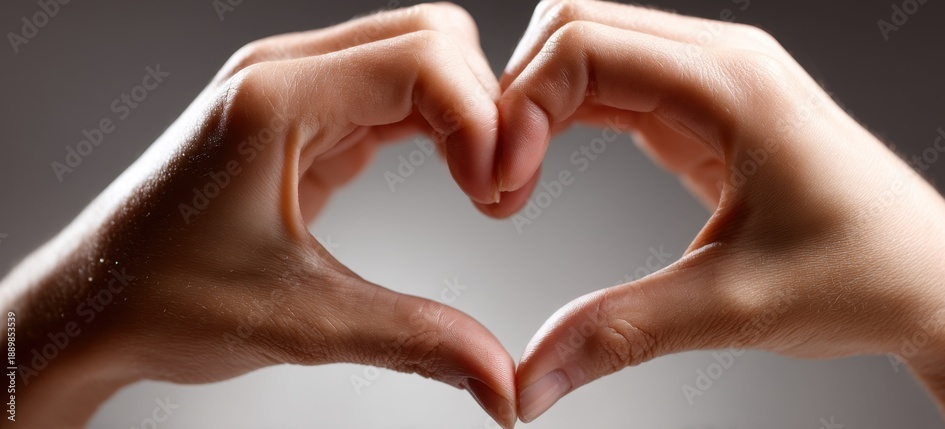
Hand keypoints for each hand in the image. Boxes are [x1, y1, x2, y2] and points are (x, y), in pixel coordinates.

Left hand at [0, 4, 515, 427]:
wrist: (92, 305)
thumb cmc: (156, 300)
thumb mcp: (297, 323)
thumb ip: (412, 339)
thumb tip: (500, 379)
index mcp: (274, 99)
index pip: (422, 60)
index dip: (483, 121)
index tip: (498, 194)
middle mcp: (284, 75)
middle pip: (431, 38)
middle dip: (485, 109)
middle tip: (497, 191)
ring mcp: (293, 90)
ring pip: (419, 57)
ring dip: (466, 116)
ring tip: (481, 188)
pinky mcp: (302, 116)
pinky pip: (394, 92)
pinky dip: (437, 128)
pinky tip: (452, 176)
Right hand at [496, 0, 944, 424]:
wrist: (929, 284)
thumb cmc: (867, 276)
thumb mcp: (734, 307)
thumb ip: (619, 334)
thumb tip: (530, 380)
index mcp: (732, 83)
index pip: (584, 46)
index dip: (520, 107)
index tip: (500, 185)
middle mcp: (720, 64)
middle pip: (577, 28)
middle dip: (517, 95)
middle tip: (495, 180)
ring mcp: (713, 83)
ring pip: (592, 51)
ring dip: (538, 106)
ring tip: (512, 179)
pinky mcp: (706, 113)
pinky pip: (616, 87)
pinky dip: (566, 118)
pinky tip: (545, 167)